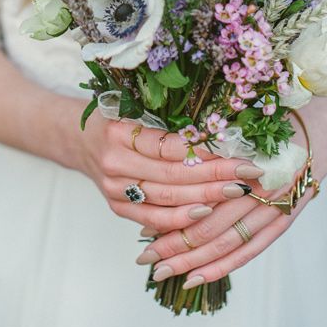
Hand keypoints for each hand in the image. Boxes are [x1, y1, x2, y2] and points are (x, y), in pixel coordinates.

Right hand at [78, 116, 265, 232]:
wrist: (77, 138)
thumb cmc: (115, 117)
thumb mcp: (135, 107)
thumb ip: (169, 120)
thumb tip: (220, 131)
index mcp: (119, 132)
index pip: (171, 147)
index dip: (207, 152)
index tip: (239, 151)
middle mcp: (115, 163)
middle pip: (174, 176)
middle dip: (216, 177)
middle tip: (249, 174)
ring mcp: (114, 190)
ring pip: (168, 200)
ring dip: (206, 198)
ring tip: (237, 192)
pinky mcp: (117, 207)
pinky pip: (154, 219)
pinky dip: (182, 218)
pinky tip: (206, 212)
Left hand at [136, 107, 326, 286]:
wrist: (323, 127)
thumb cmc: (272, 120)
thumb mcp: (238, 126)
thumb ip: (207, 147)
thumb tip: (163, 169)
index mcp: (243, 161)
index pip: (199, 200)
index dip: (169, 218)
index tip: (141, 229)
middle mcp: (259, 188)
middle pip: (209, 226)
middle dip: (174, 247)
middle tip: (145, 260)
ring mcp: (275, 206)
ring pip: (227, 243)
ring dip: (193, 262)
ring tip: (163, 274)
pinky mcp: (286, 218)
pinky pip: (253, 249)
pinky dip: (225, 266)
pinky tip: (199, 277)